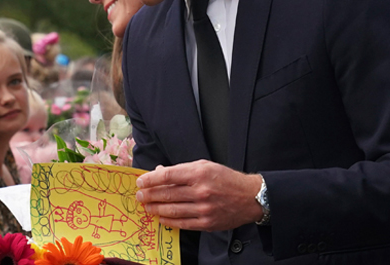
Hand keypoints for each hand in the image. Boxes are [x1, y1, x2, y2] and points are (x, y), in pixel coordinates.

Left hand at [135, 160, 262, 231]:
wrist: (250, 197)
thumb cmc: (226, 179)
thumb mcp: (204, 166)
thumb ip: (181, 170)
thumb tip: (159, 172)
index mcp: (199, 173)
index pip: (167, 176)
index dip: (150, 179)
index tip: (140, 182)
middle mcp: (201, 191)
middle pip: (167, 194)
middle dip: (149, 195)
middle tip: (139, 196)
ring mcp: (204, 209)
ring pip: (172, 210)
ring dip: (156, 209)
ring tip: (147, 207)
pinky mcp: (207, 223)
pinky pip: (182, 223)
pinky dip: (169, 221)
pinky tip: (161, 218)